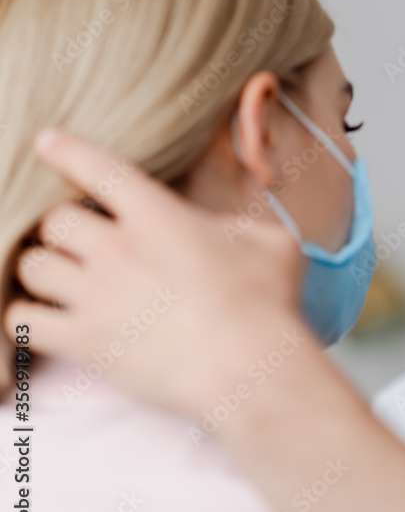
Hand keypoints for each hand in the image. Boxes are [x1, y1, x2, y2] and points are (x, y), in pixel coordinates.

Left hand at [3, 128, 317, 416]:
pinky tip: (45, 316)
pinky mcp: (84, 342)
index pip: (96, 167)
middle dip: (67, 227)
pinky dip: (28, 315)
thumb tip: (221, 229)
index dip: (66, 149)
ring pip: (32, 265)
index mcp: (159, 216)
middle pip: (54, 220)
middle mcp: (117, 249)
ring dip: (46, 267)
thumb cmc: (268, 304)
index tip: (48, 142)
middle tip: (85, 240)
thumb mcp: (273, 243)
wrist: (250, 369)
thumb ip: (239, 224)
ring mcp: (96, 297)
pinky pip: (23, 321)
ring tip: (63, 277)